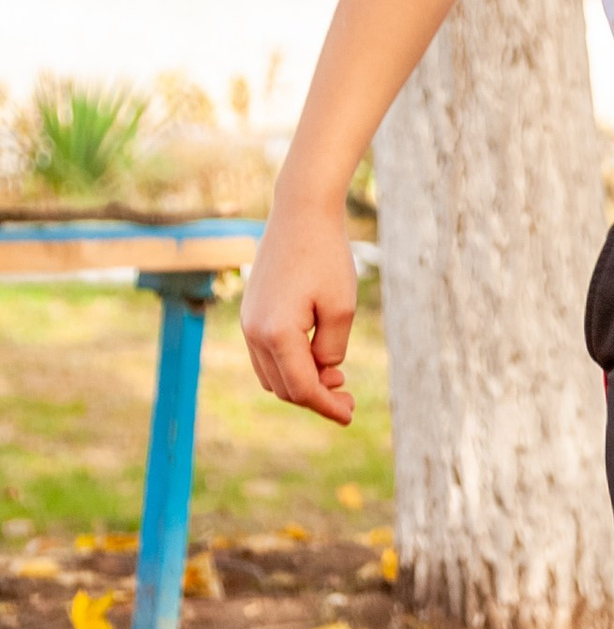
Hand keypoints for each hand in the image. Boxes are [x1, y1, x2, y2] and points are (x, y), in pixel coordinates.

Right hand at [240, 197, 359, 425]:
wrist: (301, 212)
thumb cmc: (326, 257)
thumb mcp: (341, 308)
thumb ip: (331, 350)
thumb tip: (323, 374)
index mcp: (275, 334)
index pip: (302, 388)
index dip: (327, 406)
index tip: (350, 416)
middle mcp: (253, 332)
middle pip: (283, 387)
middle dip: (315, 397)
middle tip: (349, 396)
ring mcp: (247, 322)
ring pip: (271, 374)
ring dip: (301, 381)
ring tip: (335, 376)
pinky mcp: (251, 312)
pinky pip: (266, 354)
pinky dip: (289, 363)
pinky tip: (316, 357)